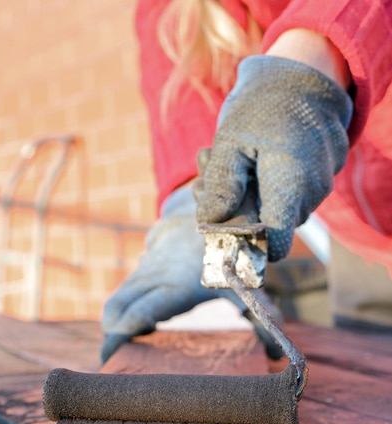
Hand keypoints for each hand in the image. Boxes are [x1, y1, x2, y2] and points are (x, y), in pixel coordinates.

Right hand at [101, 187, 246, 362]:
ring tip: (133, 343)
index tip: (111, 361)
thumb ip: (261, 318)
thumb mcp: (248, 283)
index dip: (116, 340)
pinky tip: (147, 320)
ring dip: (119, 321)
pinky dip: (129, 305)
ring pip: (119, 296)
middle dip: (110, 336)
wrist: (219, 198)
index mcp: (175, 287)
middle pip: (116, 309)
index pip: (135, 316)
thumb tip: (275, 358)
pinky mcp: (148, 255)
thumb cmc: (236, 248)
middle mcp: (155, 274)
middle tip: (117, 360)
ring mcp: (148, 262)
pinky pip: (129, 284)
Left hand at [195, 55, 352, 260]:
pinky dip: (266, 185)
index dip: (248, 245)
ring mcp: (320, 185)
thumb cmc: (263, 105)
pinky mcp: (320, 177)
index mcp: (291, 185)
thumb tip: (211, 223)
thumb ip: (222, 184)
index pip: (274, 245)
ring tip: (228, 160)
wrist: (302, 73)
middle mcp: (312, 192)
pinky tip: (252, 159)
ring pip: (278, 211)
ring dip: (250, 197)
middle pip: (271, 228)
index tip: (224, 228)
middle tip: (209, 179)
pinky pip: (289, 195)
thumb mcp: (230, 140)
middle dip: (239, 212)